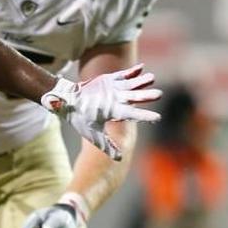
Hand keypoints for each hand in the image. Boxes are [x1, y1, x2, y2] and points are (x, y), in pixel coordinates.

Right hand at [41, 64, 161, 159]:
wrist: (68, 103)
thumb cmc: (81, 120)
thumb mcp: (93, 135)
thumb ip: (107, 145)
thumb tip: (119, 159)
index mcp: (116, 112)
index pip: (134, 114)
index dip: (145, 116)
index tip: (158, 118)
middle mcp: (118, 100)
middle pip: (136, 97)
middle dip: (147, 96)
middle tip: (159, 94)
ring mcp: (115, 89)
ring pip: (132, 85)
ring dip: (142, 81)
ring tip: (152, 78)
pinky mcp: (109, 80)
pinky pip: (123, 74)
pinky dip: (132, 71)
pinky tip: (141, 67)